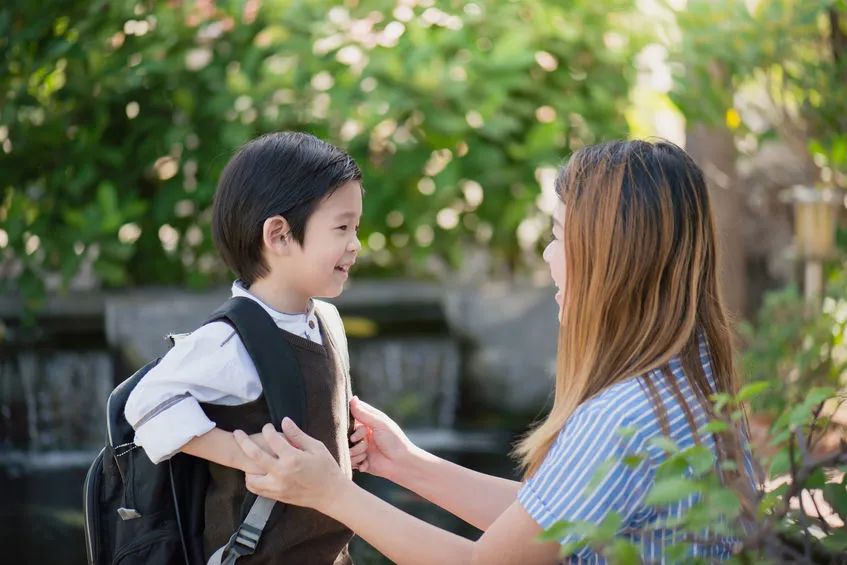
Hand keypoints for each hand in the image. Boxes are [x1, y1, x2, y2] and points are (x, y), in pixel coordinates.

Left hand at [233, 418, 347, 512]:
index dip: (268, 429)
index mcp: (292, 458)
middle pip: (254, 455)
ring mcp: (277, 487)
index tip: (268, 426)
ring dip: (247, 466)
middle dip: (243, 441)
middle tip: (237, 433)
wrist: (331, 495)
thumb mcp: (316, 447)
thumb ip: (298, 435)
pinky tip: (256, 472)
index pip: (272, 439)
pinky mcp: (277, 496)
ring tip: (248, 458)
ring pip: (250, 477)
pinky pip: (256, 489)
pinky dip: (252, 480)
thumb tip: (284, 420)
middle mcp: (281, 473)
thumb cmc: (326, 468)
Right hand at [348, 396, 418, 480]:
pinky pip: (350, 461)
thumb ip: (364, 413)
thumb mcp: (380, 424)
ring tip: (367, 454)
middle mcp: (363, 434)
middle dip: (354, 439)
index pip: (352, 416)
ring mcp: (361, 447)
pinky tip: (367, 463)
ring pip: (347, 449)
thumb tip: (353, 398)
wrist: (401, 463)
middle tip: (363, 442)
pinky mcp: (360, 461)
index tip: (358, 428)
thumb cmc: (394, 440)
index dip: (350, 422)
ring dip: (357, 452)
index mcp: (368, 422)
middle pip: (346, 434)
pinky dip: (358, 463)